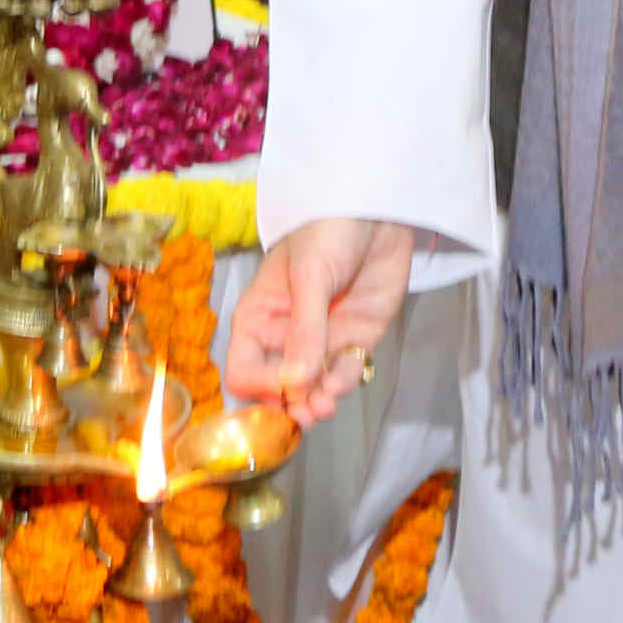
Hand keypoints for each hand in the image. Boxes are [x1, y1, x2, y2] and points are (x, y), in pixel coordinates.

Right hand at [223, 216, 413, 427]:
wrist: (377, 207)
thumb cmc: (327, 230)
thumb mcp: (309, 276)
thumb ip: (304, 332)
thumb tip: (294, 385)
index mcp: (260, 317)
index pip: (244, 369)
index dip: (261, 385)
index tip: (284, 384)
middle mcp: (287, 336)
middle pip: (277, 388)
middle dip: (290, 406)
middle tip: (306, 415)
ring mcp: (322, 341)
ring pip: (312, 389)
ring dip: (316, 403)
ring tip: (324, 407)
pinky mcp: (355, 339)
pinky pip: (344, 374)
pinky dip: (341, 386)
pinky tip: (338, 389)